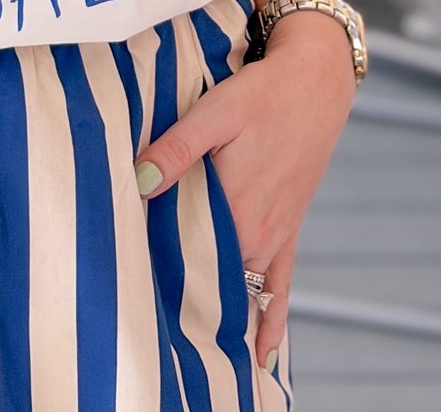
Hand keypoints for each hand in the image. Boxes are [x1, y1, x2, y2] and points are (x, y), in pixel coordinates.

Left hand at [133, 12, 356, 367]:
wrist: (314, 84)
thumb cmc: (261, 93)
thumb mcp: (214, 112)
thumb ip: (176, 149)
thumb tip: (139, 182)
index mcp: (233, 206)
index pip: (182, 252)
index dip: (151, 267)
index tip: (125, 282)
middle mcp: (256, 232)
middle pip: (208, 276)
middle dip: (178, 295)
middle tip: (146, 317)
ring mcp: (275, 236)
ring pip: (240, 288)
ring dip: (216, 310)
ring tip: (185, 342)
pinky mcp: (289, 232)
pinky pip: (281, 291)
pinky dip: (271, 324)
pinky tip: (261, 356)